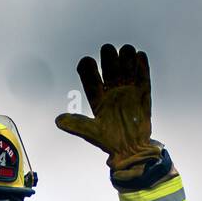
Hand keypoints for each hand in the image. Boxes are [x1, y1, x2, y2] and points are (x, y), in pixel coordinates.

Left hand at [55, 43, 162, 180]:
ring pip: (126, 70)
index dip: (87, 69)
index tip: (86, 61)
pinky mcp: (143, 95)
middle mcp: (112, 93)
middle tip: (107, 50)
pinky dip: (142, 66)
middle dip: (108, 59)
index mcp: (97, 100)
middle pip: (109, 70)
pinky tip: (139, 55)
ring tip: (125, 51)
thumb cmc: (110, 142)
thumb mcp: (91, 132)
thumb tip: (58, 120)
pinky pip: (143, 78)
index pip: (90, 80)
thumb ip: (76, 124)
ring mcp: (128, 92)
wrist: (131, 149)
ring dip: (125, 59)